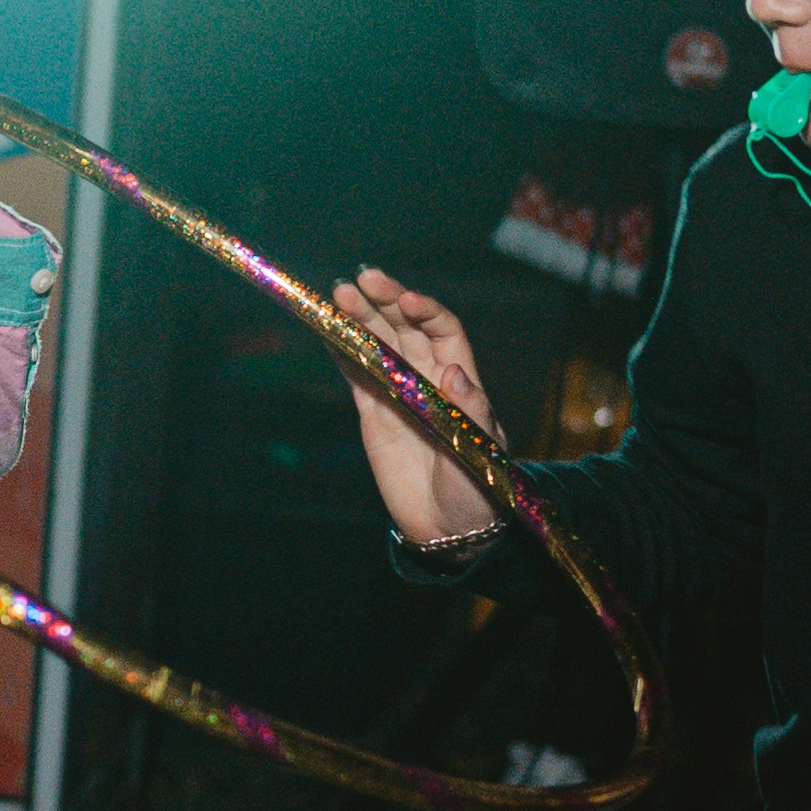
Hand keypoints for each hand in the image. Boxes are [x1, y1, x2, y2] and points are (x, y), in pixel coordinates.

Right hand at [333, 267, 507, 544]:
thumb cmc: (479, 492)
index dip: (425, 311)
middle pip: (405, 328)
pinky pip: (355, 374)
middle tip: (363, 280)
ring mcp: (398, 394)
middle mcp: (428, 379)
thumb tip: (456, 374)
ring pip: (377, 344)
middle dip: (385, 301)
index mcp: (460, 381)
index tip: (406, 301)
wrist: (451, 530)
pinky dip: (341, 350)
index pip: (443, 331)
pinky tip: (327, 326)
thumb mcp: (484, 454)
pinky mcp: (374, 414)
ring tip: (339, 293)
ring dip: (359, 317)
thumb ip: (472, 413)